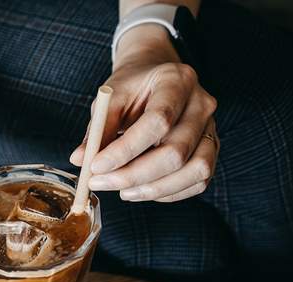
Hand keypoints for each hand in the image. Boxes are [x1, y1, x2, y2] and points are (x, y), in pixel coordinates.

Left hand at [70, 25, 218, 201]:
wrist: (156, 77)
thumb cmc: (132, 88)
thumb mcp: (110, 98)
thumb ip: (98, 128)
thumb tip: (80, 159)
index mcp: (176, 80)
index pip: (157, 121)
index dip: (124, 150)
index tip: (95, 166)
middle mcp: (201, 103)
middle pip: (176, 151)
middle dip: (133, 175)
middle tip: (100, 183)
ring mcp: (212, 127)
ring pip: (195, 170)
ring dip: (154, 189)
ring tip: (122, 191)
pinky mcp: (212, 148)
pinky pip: (198, 180)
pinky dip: (168, 193)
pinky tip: (141, 190)